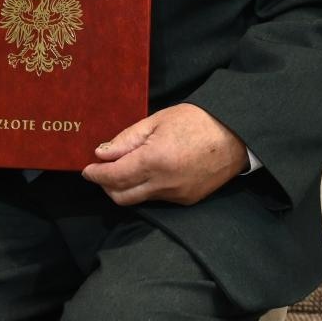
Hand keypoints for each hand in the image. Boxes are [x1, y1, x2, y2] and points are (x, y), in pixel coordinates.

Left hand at [82, 103, 247, 205]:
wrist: (235, 134)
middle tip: (100, 170)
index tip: (86, 169)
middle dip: (106, 186)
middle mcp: (165, 183)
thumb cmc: (195, 121)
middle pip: (122, 196)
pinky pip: (157, 199)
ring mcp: (178, 195)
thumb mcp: (155, 121)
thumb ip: (126, 140)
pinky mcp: (188, 200)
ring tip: (122, 168)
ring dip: (124, 188)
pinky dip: (144, 189)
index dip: (96, 175)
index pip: (114, 176)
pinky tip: (145, 173)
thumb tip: (101, 153)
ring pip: (139, 200)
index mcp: (155, 160)